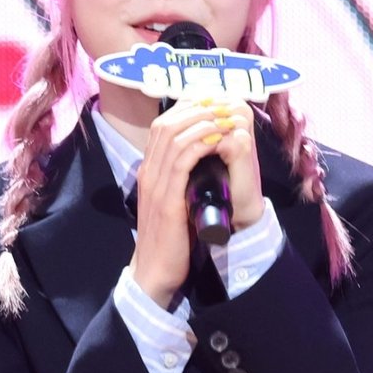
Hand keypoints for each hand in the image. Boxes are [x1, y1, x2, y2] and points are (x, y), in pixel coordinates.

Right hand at [129, 98, 263, 307]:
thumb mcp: (172, 200)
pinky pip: (182, 160)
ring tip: (224, 117)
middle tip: (222, 103)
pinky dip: (200, 144)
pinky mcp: (167, 199)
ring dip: (202, 122)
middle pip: (167, 124)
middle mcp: (148, 172)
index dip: (186, 108)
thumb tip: (202, 160)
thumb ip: (180, 179)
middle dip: (196, 108)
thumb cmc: (169, 237)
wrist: (154, 270)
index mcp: (149, 170)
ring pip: (174, 136)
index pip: (162, 126)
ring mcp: (155, 184)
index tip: (211, 101)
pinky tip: (218, 139)